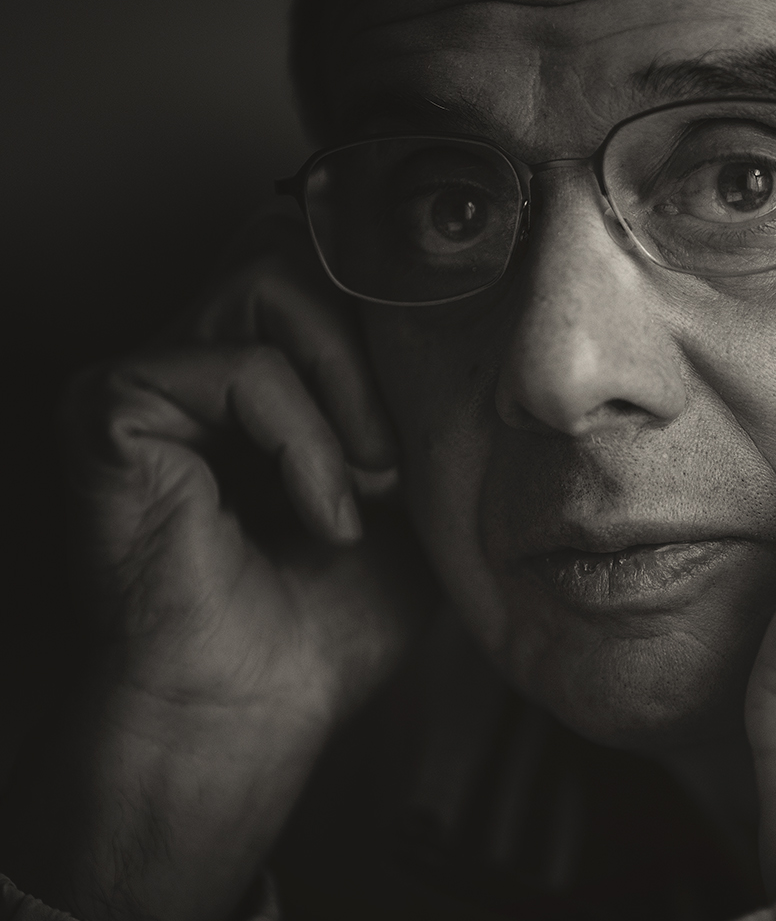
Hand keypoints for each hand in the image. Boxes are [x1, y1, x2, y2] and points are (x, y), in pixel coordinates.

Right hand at [1, 201, 431, 920]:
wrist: (260, 707)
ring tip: (370, 487)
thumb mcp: (419, 490)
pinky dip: (306, 442)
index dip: (403, 306)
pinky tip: (326, 519)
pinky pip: (241, 367)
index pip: (334, 259)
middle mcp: (201, 352)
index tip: (456, 382)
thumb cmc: (333, 614)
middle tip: (402, 455)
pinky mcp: (114, 404)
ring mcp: (154, 373)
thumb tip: (483, 311)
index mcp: (266, 366)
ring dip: (351, 391)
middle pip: (304, 246)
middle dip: (378, 344)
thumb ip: (431, 400)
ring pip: (275, 282)